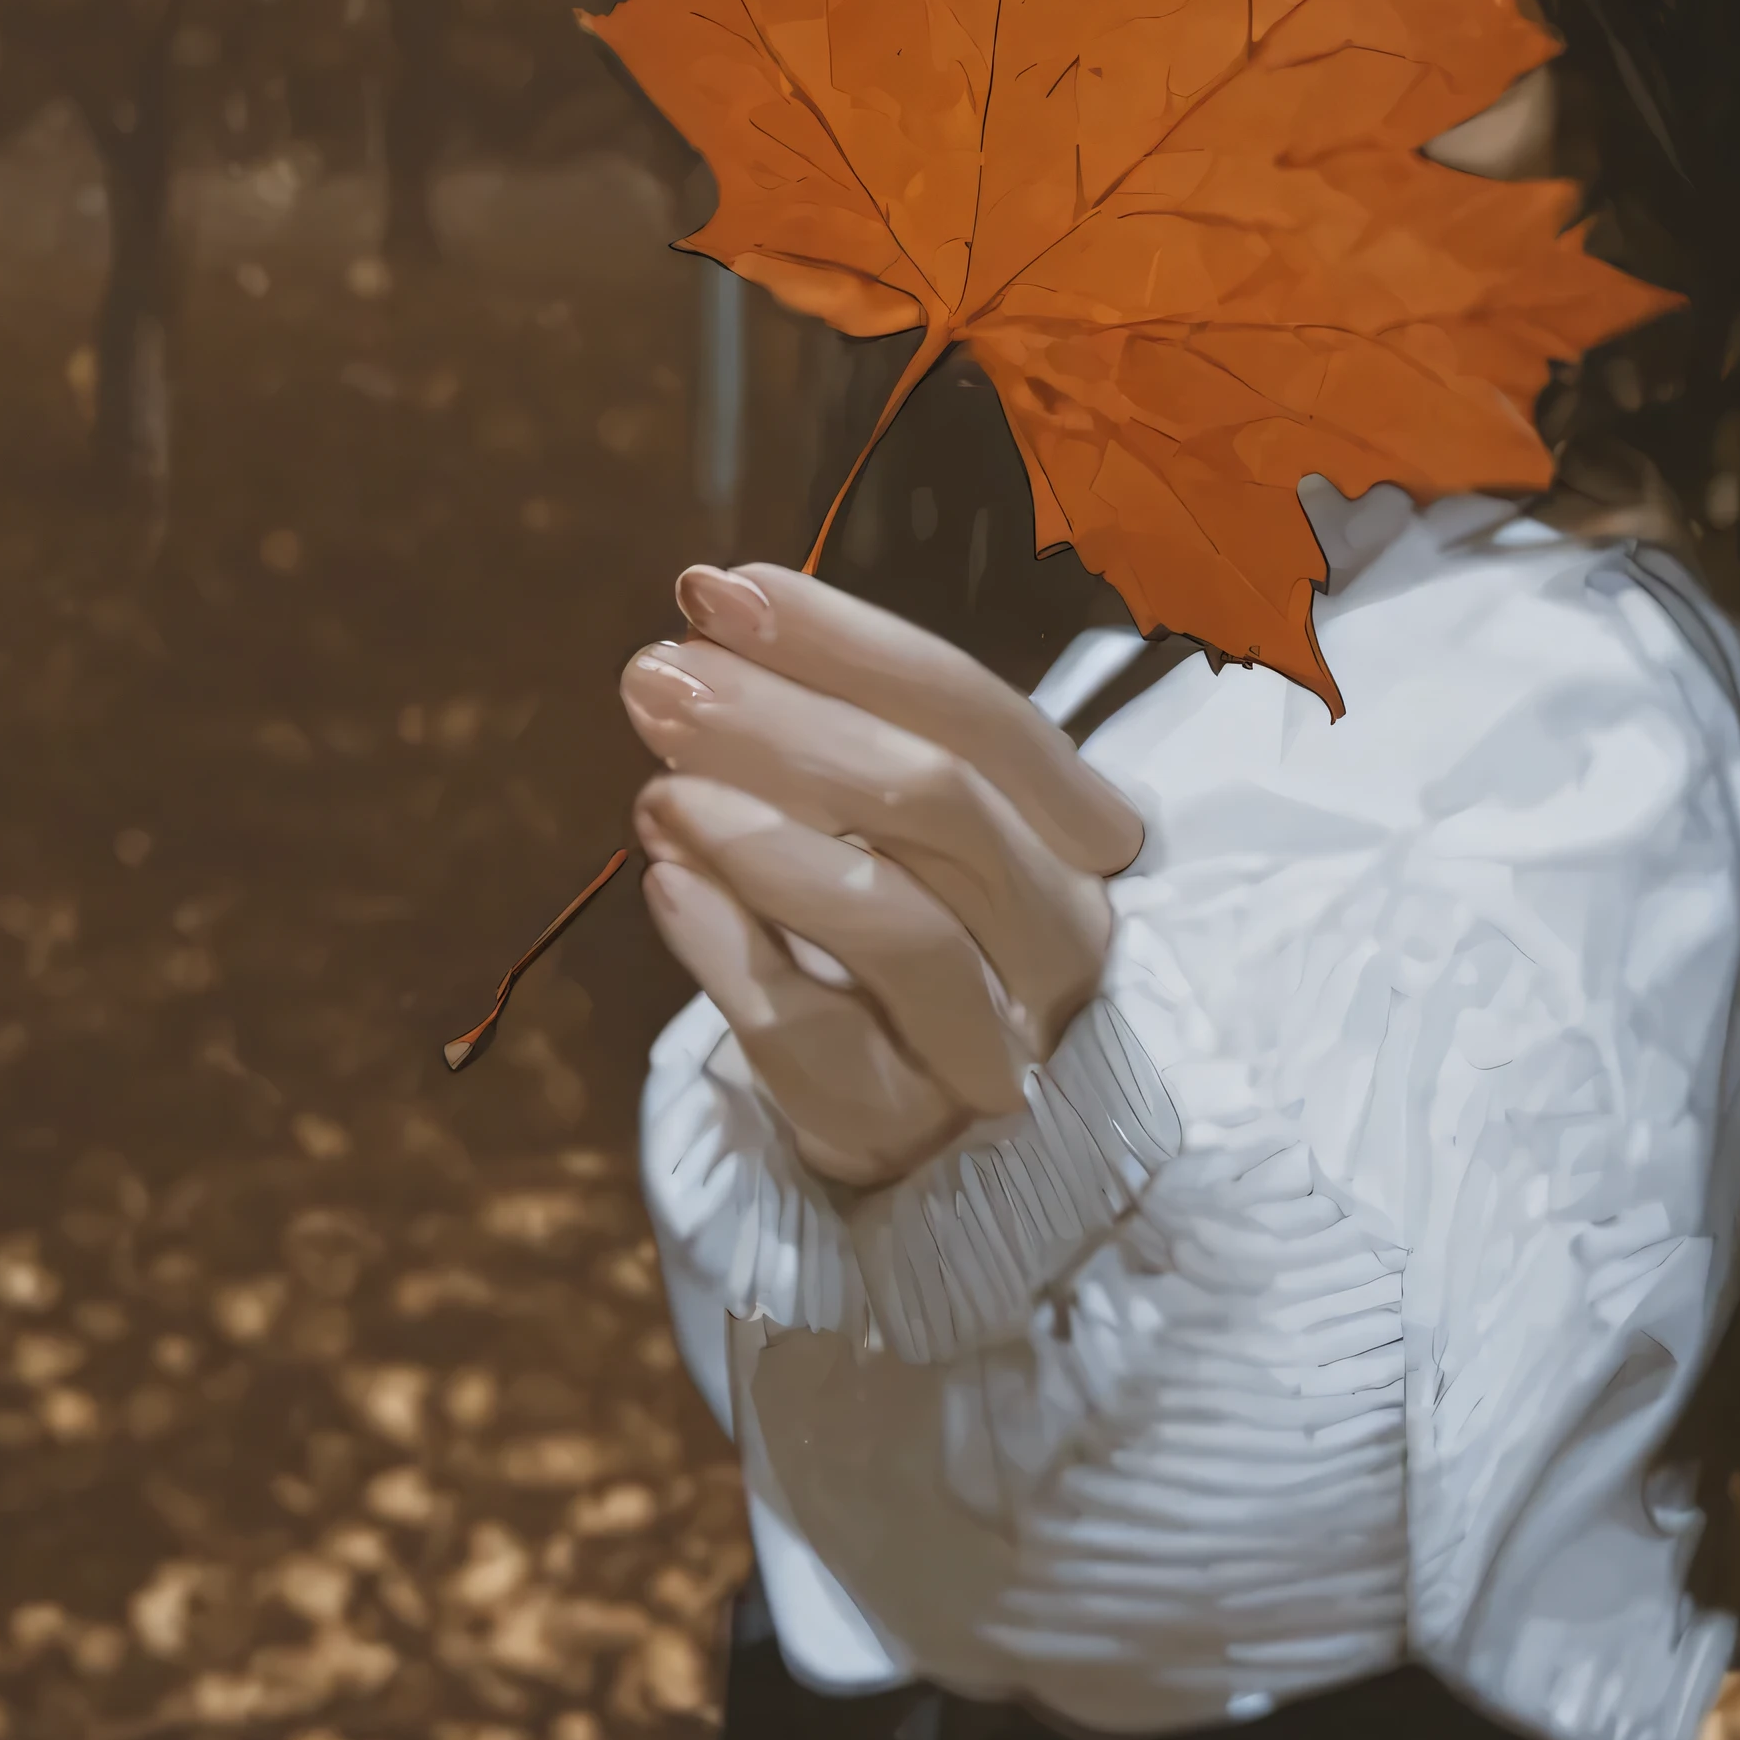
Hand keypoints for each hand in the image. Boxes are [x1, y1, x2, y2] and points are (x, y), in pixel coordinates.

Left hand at [621, 562, 1143, 1191]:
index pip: (983, 715)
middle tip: (655, 673)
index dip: (849, 644)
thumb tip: (707, 634)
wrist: (937, 1150)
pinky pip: (816, 1037)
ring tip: (657, 787)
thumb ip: (840, 744)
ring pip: (898, 924)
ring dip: (762, 836)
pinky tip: (666, 885)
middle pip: (940, 803)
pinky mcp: (904, 1135)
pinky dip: (732, 952)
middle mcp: (1064, 941)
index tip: (721, 589)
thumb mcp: (915, 840)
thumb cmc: (921, 947)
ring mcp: (996, 1047)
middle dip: (784, 720)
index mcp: (1084, 843)